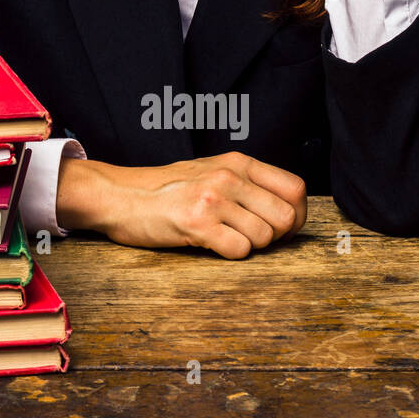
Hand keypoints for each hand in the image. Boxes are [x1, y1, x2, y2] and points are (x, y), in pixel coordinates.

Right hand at [56, 152, 306, 258]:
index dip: (298, 215)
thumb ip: (247, 183)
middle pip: (286, 217)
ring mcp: (213, 199)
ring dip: (250, 246)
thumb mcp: (211, 171)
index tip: (284, 229)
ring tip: (225, 238)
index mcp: (238, 163)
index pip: (295, 189)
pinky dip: (230, 254)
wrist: (120, 195)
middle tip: (254, 239)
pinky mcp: (196, 223)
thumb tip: (288, 209)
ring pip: (264, 237)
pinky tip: (211, 244)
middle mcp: (229, 176)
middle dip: (276, 237)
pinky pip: (239, 249)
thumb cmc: (166, 189)